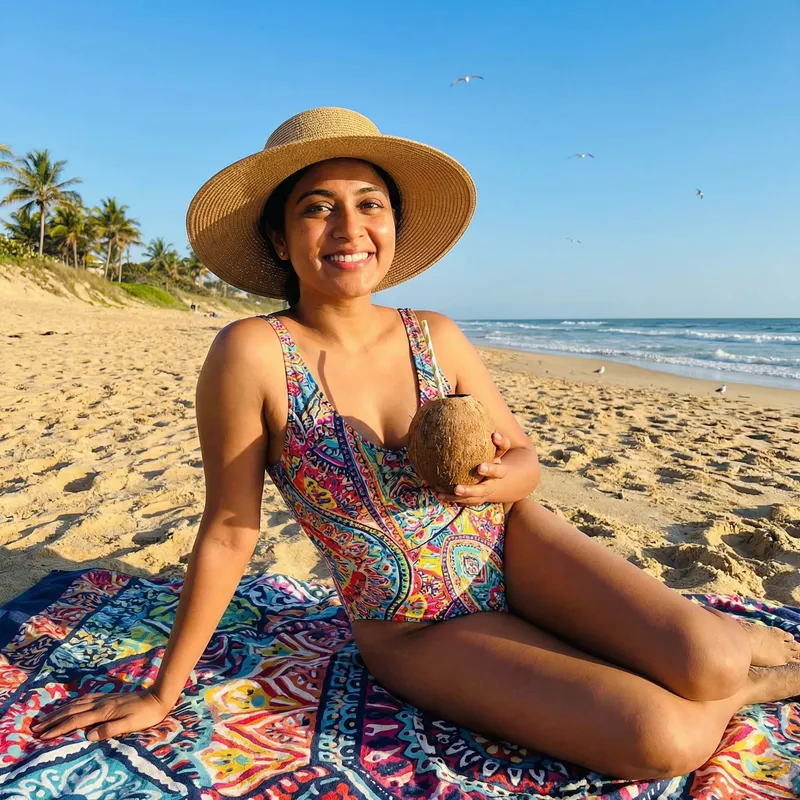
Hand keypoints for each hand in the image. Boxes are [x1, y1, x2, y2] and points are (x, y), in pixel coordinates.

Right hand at [30, 688, 171, 741]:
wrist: (157, 698)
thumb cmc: (145, 715)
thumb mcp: (130, 725)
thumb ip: (109, 729)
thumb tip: (88, 735)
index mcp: (103, 712)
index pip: (76, 721)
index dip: (58, 728)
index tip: (42, 736)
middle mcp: (100, 703)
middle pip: (71, 710)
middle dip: (53, 719)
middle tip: (35, 727)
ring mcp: (103, 699)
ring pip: (76, 703)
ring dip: (59, 710)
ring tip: (46, 717)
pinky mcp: (108, 697)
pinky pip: (84, 699)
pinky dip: (72, 703)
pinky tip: (69, 705)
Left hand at [437, 432, 510, 505]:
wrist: (495, 475)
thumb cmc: (494, 455)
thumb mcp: (498, 448)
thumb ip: (498, 441)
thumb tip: (493, 433)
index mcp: (498, 473)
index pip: (498, 472)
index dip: (490, 470)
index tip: (479, 467)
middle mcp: (490, 486)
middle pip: (482, 491)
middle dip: (469, 490)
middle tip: (457, 488)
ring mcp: (481, 495)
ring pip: (469, 499)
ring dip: (456, 498)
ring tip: (441, 495)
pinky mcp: (472, 499)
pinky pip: (460, 501)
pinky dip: (449, 498)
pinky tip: (437, 493)